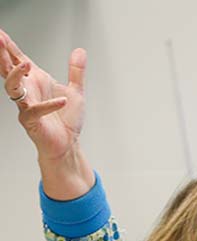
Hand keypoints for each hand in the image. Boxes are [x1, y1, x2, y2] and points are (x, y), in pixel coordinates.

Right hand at [1, 28, 92, 197]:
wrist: (68, 144)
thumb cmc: (67, 120)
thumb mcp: (75, 91)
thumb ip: (76, 71)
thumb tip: (79, 51)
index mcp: (35, 81)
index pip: (18, 60)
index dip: (9, 46)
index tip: (0, 32)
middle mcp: (28, 91)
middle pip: (8, 69)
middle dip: (3, 54)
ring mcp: (26, 106)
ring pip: (13, 87)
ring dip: (16, 75)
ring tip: (25, 64)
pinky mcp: (32, 121)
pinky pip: (35, 111)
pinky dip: (49, 105)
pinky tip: (62, 100)